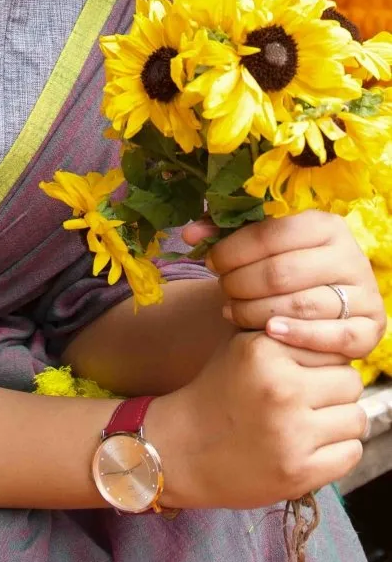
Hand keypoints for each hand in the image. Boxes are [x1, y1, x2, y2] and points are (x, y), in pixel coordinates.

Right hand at [148, 330, 365, 509]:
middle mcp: (280, 388)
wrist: (183, 448)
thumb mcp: (242, 348)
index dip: (322, 360)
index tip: (304, 373)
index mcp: (264, 350)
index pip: (331, 347)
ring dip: (339, 421)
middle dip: (334, 390)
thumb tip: (338, 331)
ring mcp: (292, 433)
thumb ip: (286, 335)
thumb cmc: (218, 391)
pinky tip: (310, 446)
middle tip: (309, 400)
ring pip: (356, 417)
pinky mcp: (300, 471)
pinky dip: (337, 450)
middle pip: (350, 381)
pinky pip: (352, 452)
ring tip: (309, 423)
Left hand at [184, 212, 384, 361]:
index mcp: (324, 224)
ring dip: (257, 312)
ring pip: (300, 305)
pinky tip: (270, 333)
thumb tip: (189, 236)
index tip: (210, 263)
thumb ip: (221, 234)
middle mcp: (351, 255)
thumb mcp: (254, 246)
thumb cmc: (278, 269)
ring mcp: (365, 293)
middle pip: (281, 273)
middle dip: (240, 284)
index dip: (232, 251)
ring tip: (233, 312)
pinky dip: (299, 336)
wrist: (314, 307)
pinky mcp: (371, 329)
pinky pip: (335, 337)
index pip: (269, 234)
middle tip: (222, 291)